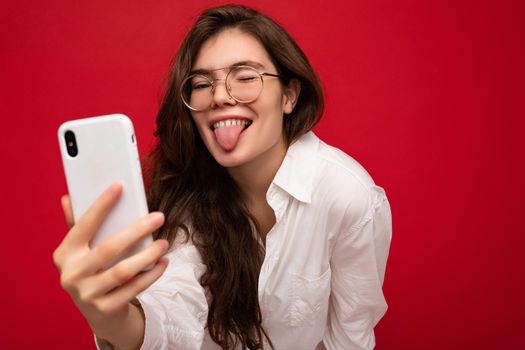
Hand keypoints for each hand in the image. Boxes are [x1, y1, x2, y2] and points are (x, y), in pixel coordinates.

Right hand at [53, 183, 168, 338]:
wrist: (98, 313)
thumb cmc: (93, 271)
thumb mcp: (82, 250)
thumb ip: (78, 225)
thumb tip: (68, 197)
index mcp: (64, 254)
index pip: (83, 225)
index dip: (101, 205)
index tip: (119, 186)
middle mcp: (72, 275)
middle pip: (109, 248)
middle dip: (137, 230)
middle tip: (159, 217)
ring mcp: (87, 294)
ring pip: (123, 271)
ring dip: (148, 255)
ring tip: (164, 243)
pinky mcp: (105, 309)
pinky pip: (134, 288)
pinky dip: (152, 274)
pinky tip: (163, 262)